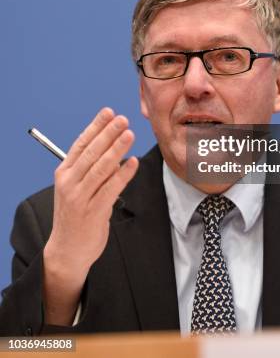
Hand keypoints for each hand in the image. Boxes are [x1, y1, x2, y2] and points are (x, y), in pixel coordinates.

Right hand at [43, 108, 138, 324]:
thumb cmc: (75, 215)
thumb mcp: (75, 187)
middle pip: (92, 152)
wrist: (67, 250)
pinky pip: (112, 188)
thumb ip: (89, 168)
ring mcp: (80, 197)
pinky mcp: (93, 211)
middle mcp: (70, 182)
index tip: (109, 112)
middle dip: (109, 133)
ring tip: (130, 135)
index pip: (81, 144)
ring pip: (102, 167)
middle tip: (123, 119)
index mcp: (64, 173)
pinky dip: (123, 174)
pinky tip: (133, 162)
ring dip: (117, 149)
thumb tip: (112, 145)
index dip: (96, 126)